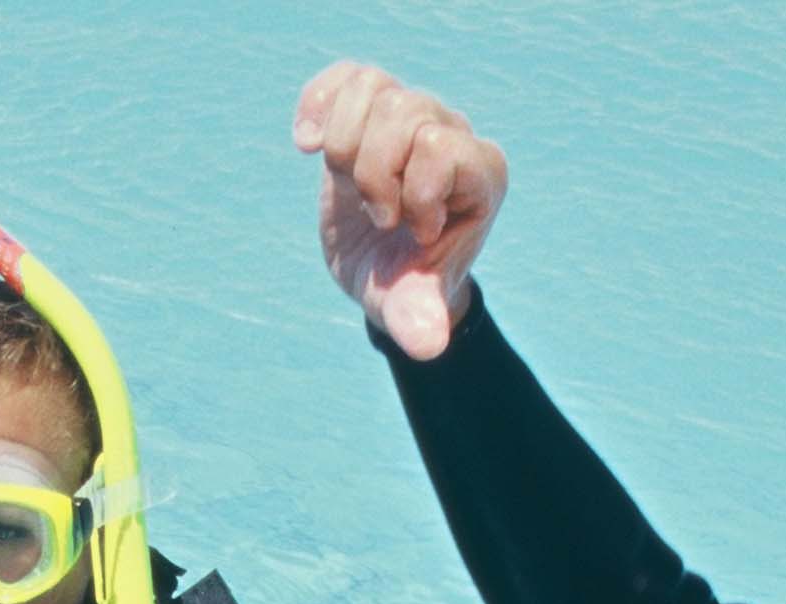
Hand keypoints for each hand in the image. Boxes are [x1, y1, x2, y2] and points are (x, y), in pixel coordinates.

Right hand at [294, 62, 508, 361]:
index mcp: (480, 174)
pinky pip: (347, 77)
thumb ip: (419, 316)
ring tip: (349, 185)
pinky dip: (318, 102)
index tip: (413, 233)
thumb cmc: (405, 287)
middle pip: (404, 112)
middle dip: (373, 175)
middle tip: (380, 218)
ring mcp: (412, 117)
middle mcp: (452, 134)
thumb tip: (427, 345)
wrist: (381, 273)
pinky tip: (305, 143)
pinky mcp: (370, 112)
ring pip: (371, 88)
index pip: (440, 149)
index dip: (413, 194)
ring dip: (343, 146)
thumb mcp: (409, 304)